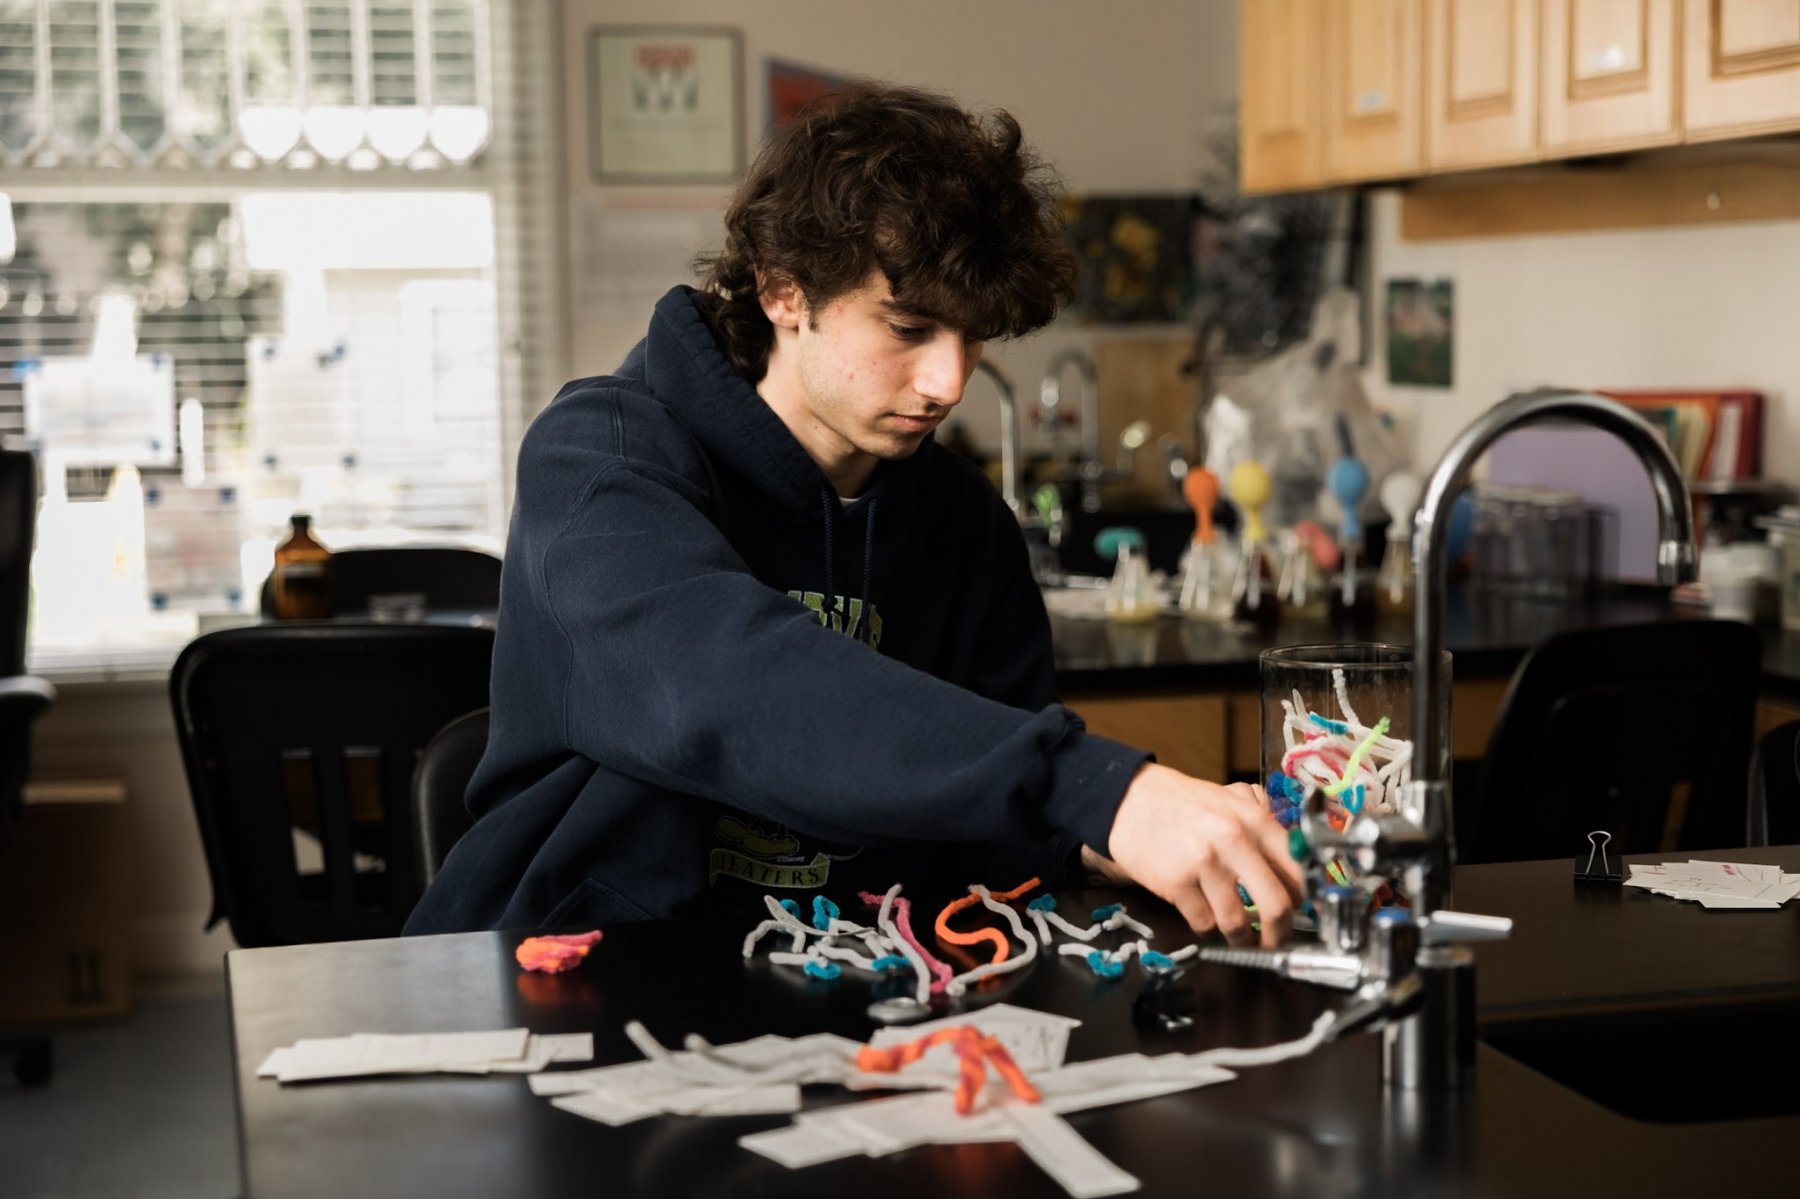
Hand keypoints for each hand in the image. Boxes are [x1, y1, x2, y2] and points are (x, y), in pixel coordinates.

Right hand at [1100, 763, 1302, 946]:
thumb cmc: (1183, 803)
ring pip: (1238, 923)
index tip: (1302, 911)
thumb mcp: (1230, 800)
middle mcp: (1234, 841)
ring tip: (1241, 939)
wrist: (1129, 801)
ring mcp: (1203, 864)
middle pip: (1276, 905)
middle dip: (1280, 932)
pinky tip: (1208, 922)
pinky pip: (1203, 923)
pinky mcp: (1176, 884)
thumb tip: (1293, 864)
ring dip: (1243, 939)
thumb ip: (1263, 825)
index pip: (1298, 869)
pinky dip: (1209, 930)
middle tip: (1276, 939)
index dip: (1305, 899)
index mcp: (1254, 820)